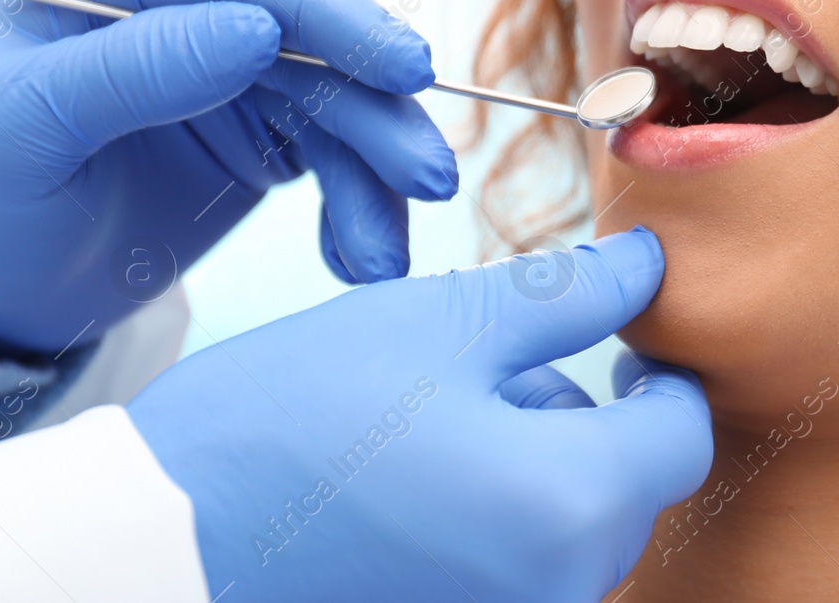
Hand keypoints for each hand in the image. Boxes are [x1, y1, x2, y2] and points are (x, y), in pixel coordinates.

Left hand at [0, 0, 457, 353]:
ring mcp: (221, 69)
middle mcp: (177, 9)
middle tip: (429, 181)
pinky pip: (333, 160)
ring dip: (374, 179)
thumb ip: (135, 71)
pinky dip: (356, 210)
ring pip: (337, 106)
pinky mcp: (253, 131)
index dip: (334, 16)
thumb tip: (258, 27)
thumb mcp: (24, 131)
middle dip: (376, 116)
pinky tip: (354, 259)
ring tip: (384, 260)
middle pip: (310, 43)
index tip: (406, 70)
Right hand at [127, 227, 711, 602]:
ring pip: (571, 530)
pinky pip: (516, 571)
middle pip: (628, 488)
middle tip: (490, 371)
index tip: (617, 336)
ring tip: (431, 426)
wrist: (155, 544)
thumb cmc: (294, 421)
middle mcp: (559, 592)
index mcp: (571, 507)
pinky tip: (412, 487)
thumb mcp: (441, 323)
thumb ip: (569, 295)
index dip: (659, 373)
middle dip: (584, 420)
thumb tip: (649, 267)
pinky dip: (493, 523)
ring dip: (536, 469)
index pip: (682, 435)